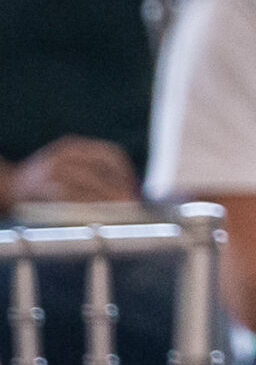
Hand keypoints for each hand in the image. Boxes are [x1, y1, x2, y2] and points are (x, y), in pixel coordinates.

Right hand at [6, 138, 138, 206]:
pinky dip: (90, 209)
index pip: (111, 155)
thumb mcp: (69, 168)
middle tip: (132, 208)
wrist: (10, 187)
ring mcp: (53, 170)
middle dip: (121, 191)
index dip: (127, 174)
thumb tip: (131, 195)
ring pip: (90, 187)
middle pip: (104, 172)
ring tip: (121, 216)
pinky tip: (99, 218)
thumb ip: (95, 176)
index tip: (135, 191)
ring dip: (109, 203)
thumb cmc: (47, 184)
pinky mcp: (45, 188)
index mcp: (73, 146)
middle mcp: (64, 154)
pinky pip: (74, 200)